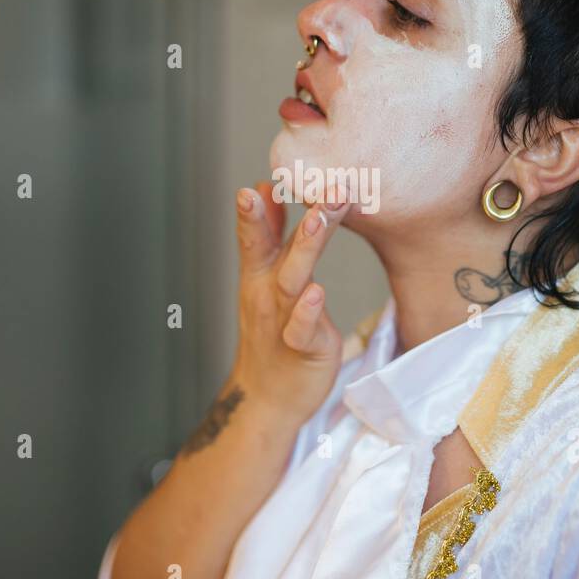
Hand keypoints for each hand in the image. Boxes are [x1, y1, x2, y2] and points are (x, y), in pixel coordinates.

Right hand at [231, 178, 350, 425]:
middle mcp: (266, 294)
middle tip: (325, 185)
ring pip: (292, 282)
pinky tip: (317, 293)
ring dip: (305, 249)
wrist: (268, 396)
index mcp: (259, 275)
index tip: (261, 182)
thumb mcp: (265, 279)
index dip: (253, 211)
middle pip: (279, 252)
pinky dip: (307, 312)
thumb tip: (266, 189)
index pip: (254, 237)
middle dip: (300, 217)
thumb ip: (268, 234)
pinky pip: (302, 329)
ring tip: (319, 219)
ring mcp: (282, 321)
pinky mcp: (303, 348)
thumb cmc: (272, 331)